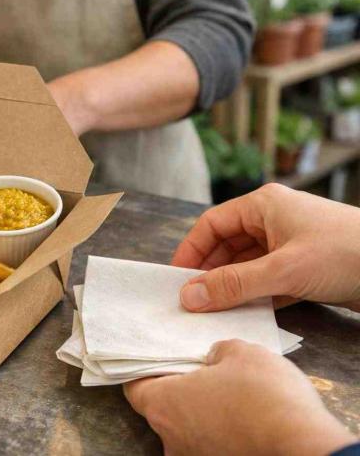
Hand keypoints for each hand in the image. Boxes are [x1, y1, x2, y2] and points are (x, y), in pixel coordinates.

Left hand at [125, 339, 355, 455]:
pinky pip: (211, 445)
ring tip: (229, 393)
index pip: (135, 387)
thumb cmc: (266, 397)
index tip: (160, 358)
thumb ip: (217, 351)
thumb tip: (214, 359)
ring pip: (188, 430)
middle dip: (179, 390)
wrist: (306, 448)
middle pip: (162, 409)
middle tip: (201, 370)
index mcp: (164, 406)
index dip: (146, 370)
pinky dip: (221, 431)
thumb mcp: (241, 352)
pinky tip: (244, 417)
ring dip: (202, 413)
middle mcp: (172, 439)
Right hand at [172, 183, 359, 311]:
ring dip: (232, 287)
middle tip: (192, 301)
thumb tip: (188, 296)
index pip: (212, 224)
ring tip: (213, 311)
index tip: (176, 279)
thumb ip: (233, 285)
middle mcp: (274, 220)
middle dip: (210, 272)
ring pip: (247, 265)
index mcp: (264, 205)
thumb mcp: (282, 270)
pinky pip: (267, 280)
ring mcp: (290, 244)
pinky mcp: (305, 267)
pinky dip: (254, 295)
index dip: (191, 250)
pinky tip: (244, 313)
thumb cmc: (345, 253)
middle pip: (227, 246)